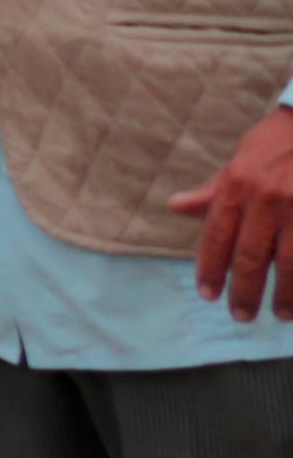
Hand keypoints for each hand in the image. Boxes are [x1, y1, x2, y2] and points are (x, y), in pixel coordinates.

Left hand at [172, 103, 292, 319]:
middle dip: (245, 291)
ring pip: (289, 263)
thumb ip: (213, 191)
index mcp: (237, 184)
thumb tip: (176, 206)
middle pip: (250, 256)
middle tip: (242, 316)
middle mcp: (266, 198)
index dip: (211, 269)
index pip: (217, 236)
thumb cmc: (278, 142)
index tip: (209, 295)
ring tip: (280, 314)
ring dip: (285, 294)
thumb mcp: (240, 160)